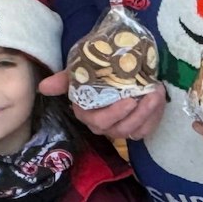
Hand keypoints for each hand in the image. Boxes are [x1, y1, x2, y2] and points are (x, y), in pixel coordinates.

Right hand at [40, 71, 167, 140]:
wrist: (114, 70)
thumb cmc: (95, 72)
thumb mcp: (80, 71)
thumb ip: (64, 80)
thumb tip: (43, 87)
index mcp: (87, 113)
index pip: (99, 121)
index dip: (115, 114)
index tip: (130, 99)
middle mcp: (102, 125)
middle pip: (120, 129)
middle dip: (138, 114)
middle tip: (151, 95)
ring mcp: (119, 128)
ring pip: (134, 131)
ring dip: (149, 114)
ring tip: (157, 94)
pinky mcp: (135, 128)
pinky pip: (146, 130)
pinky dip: (155, 118)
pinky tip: (160, 102)